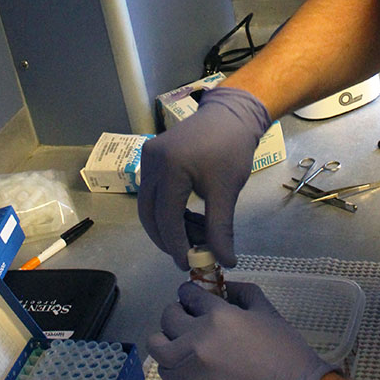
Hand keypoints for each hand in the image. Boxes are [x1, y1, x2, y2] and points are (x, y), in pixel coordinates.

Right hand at [138, 87, 270, 268]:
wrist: (231, 115)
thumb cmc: (231, 149)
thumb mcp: (227, 191)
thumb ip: (220, 228)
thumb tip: (224, 261)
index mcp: (170, 168)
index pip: (167, 218)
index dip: (176, 245)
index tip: (189, 263)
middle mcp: (151, 162)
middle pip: (149, 214)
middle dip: (166, 239)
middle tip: (186, 255)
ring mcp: (148, 157)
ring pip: (149, 205)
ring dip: (167, 225)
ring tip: (194, 236)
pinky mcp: (150, 156)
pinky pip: (153, 192)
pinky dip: (167, 209)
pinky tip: (188, 217)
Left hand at [148, 280, 336, 379]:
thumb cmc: (285, 353)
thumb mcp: (267, 311)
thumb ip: (242, 293)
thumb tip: (224, 288)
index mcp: (218, 317)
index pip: (188, 294)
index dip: (191, 293)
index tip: (195, 298)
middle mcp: (195, 340)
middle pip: (169, 315)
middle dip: (180, 311)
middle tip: (192, 318)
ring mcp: (187, 368)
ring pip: (157, 343)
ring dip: (168, 337)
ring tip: (184, 342)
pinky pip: (164, 370)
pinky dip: (171, 362)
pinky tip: (188, 363)